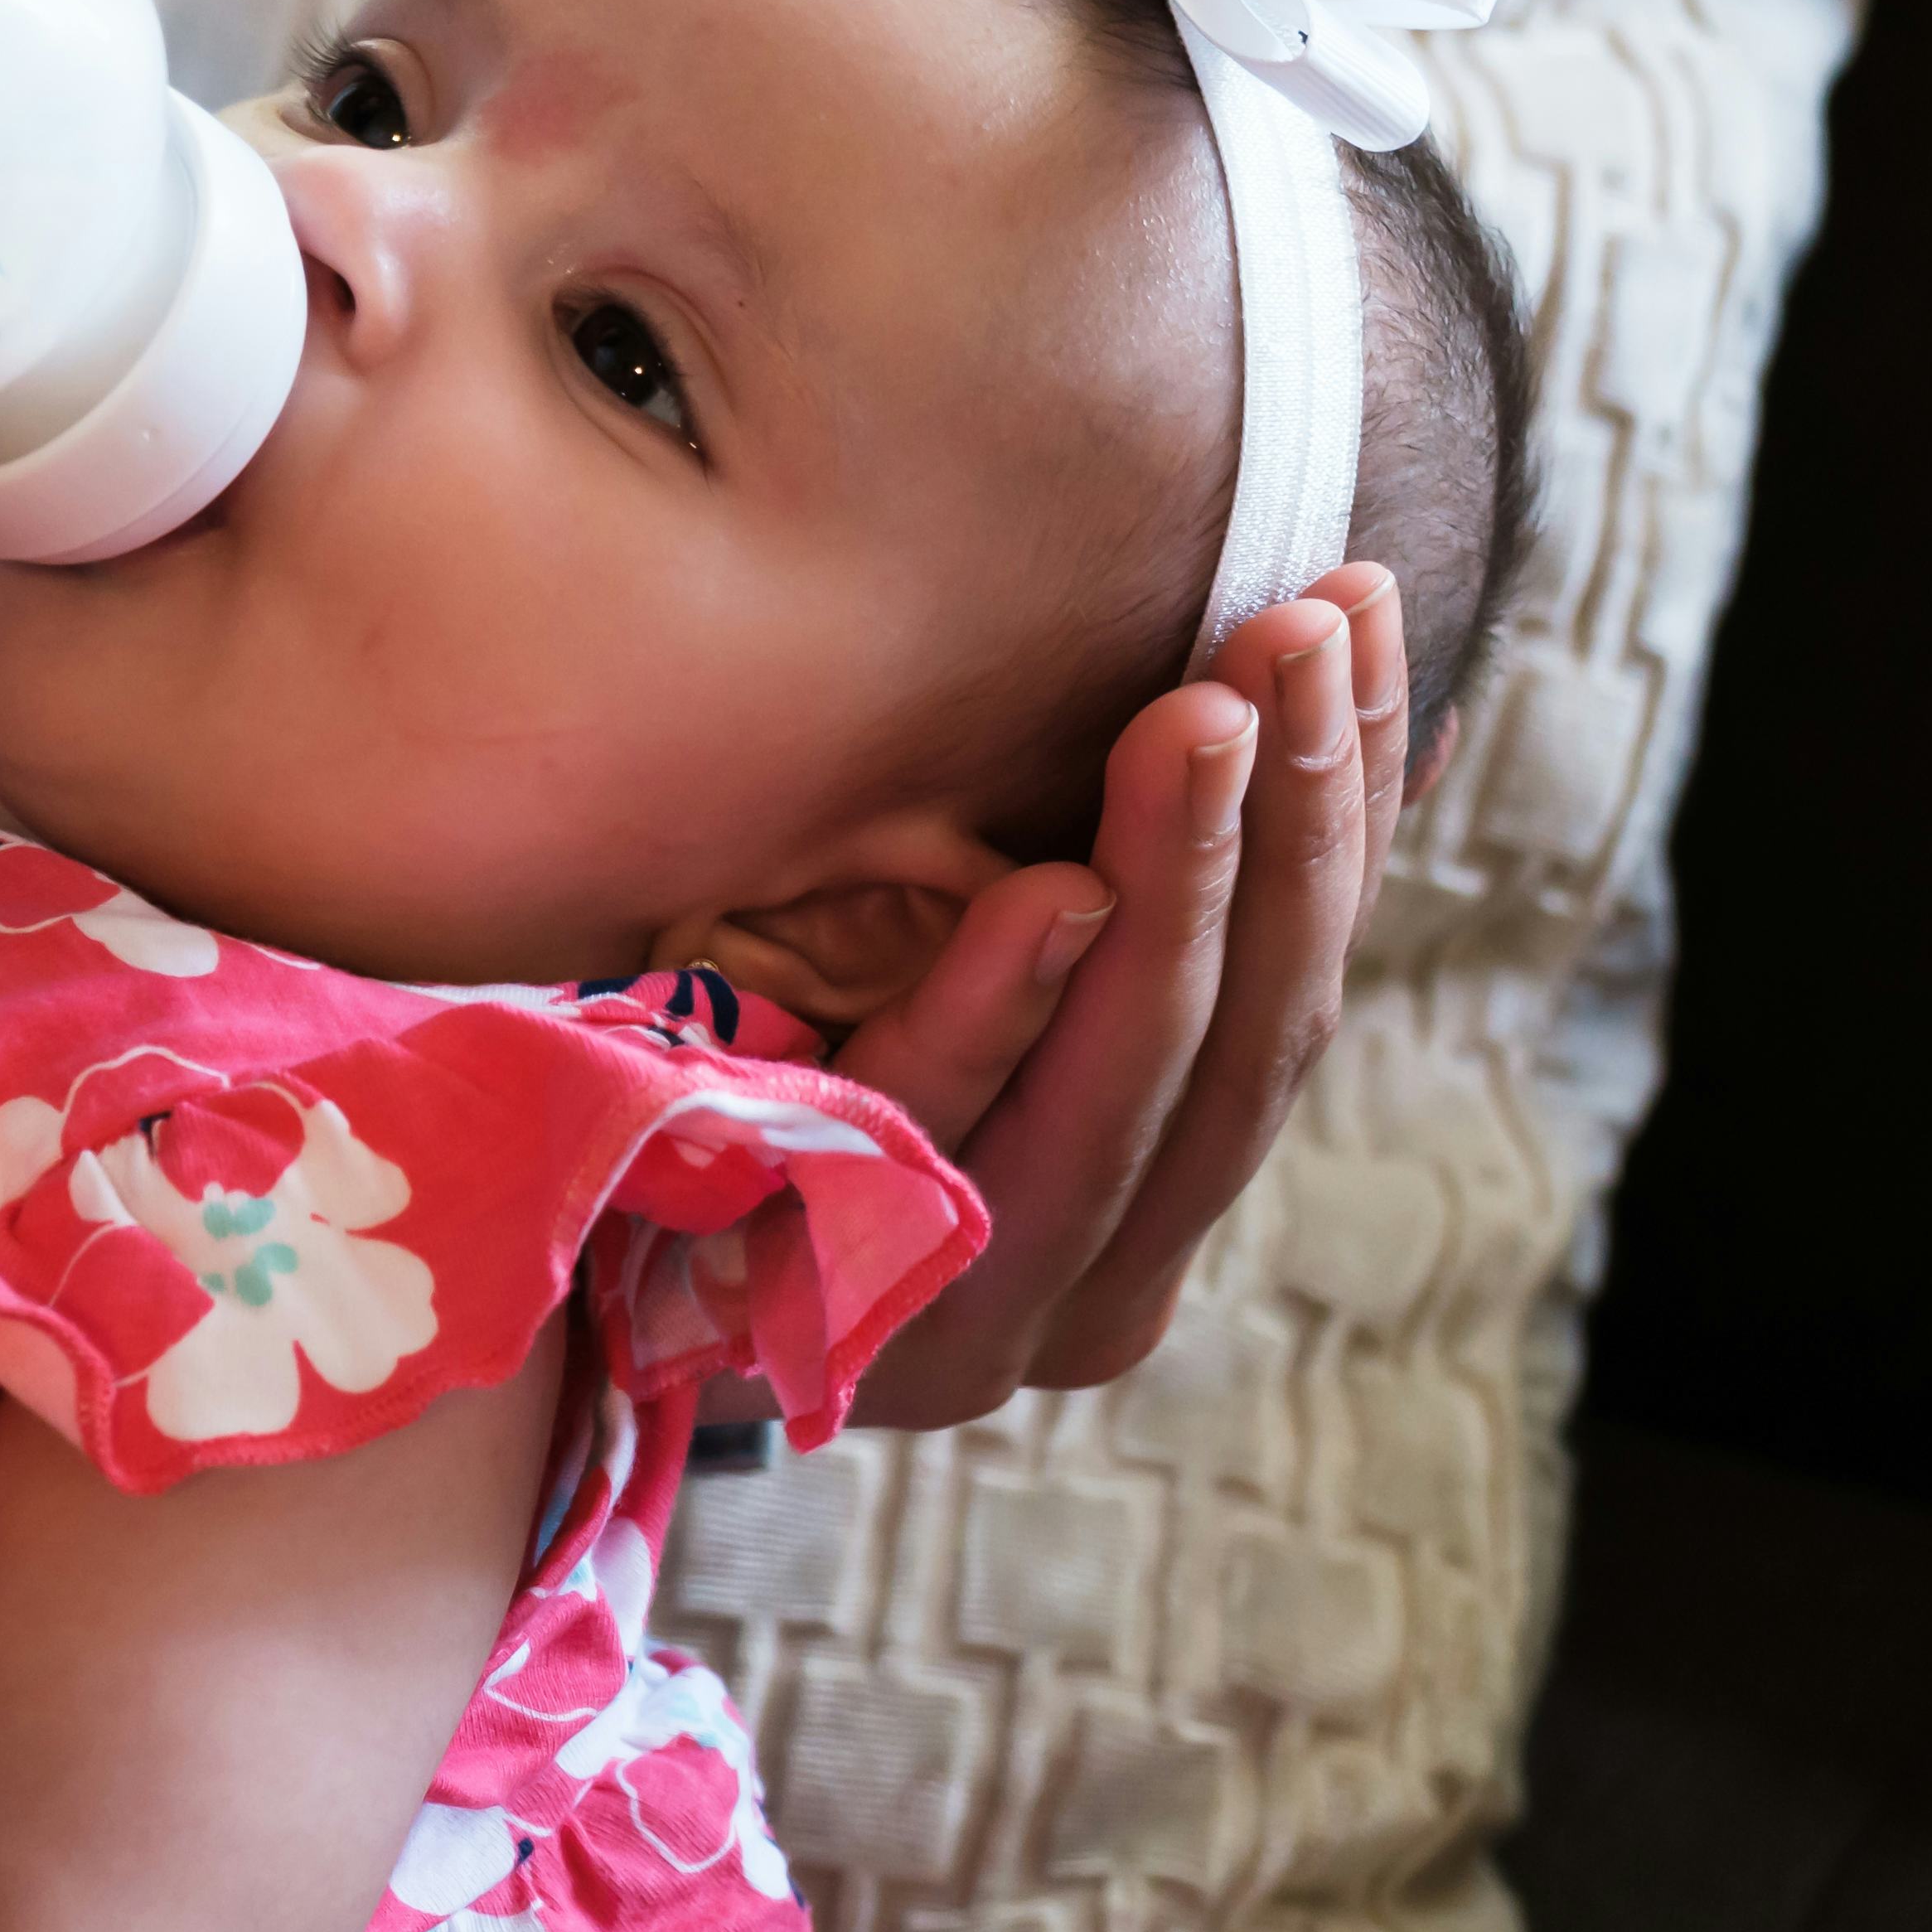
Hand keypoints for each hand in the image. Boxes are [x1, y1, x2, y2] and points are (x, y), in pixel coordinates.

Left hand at [828, 564, 1413, 1424]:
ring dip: (1182, 886)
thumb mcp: (955, 994)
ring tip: (1207, 713)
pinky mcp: (849, 1315)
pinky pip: (937, 1134)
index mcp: (1159, 1194)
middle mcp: (1105, 1280)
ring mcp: (985, 1319)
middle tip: (1305, 625)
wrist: (566, 1264)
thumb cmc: (773, 1104)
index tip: (1365, 611)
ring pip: (1132, 1089)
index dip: (1352, 803)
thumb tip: (1268, 700)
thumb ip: (1104, 903)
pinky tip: (1049, 892)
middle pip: (1249, 1034)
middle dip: (1293, 820)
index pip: (1297, 984)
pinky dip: (998, 1010)